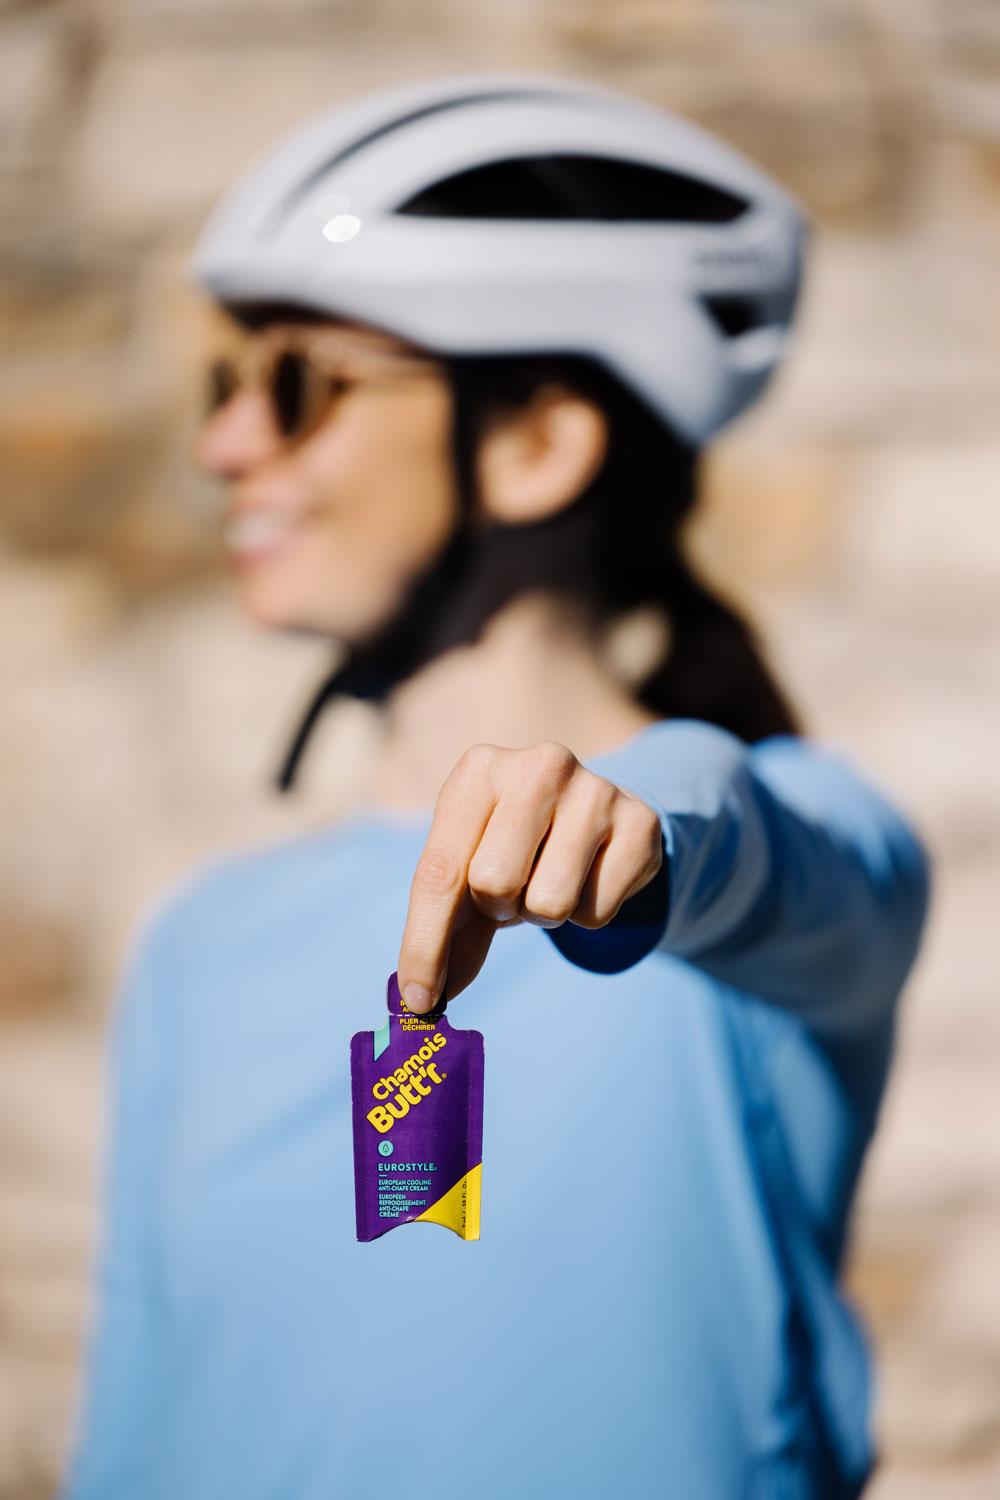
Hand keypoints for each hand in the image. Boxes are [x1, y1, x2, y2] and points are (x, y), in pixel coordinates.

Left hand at [396, 740, 663, 1012]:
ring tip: (549, 878)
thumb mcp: (468, 870)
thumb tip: (423, 1001)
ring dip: (543, 911)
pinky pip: (597, 912)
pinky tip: (589, 875)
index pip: (438, 871)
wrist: (594, 813)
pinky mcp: (641, 823)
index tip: (418, 1000)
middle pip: (492, 884)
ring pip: (549, 903)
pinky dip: (586, 912)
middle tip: (511, 888)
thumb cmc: (513, 846)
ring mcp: (595, 790)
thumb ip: (444, 932)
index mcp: (478, 770)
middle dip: (497, 906)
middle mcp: (538, 765)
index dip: (424, 944)